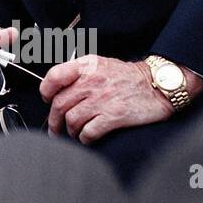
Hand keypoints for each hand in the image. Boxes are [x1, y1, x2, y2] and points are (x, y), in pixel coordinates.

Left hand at [40, 55, 202, 143]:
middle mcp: (92, 81)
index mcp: (86, 66)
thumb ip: (78, 73)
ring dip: (70, 131)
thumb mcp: (100, 64)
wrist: (157, 85)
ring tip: (74, 133)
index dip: (46, 90)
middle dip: (54, 121)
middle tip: (55, 129)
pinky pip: (88, 132)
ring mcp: (102, 99)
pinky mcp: (114, 116)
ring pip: (72, 120)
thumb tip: (56, 89)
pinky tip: (87, 137)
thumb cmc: (127, 77)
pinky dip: (84, 138)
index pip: (54, 76)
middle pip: (60, 104)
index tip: (46, 100)